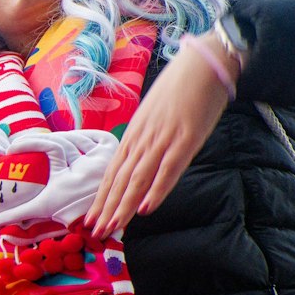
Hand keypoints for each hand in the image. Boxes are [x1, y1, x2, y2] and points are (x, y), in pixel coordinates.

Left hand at [86, 28, 237, 237]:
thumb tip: (140, 158)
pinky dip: (156, 190)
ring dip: (124, 205)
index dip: (102, 196)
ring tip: (112, 227)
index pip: (113, 171)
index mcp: (134, 133)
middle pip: (121, 179)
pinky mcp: (186, 139)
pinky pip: (168, 169)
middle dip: (107, 207)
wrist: (203, 63)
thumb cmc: (181, 88)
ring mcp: (163, 139)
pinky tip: (145, 208)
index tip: (91, 217)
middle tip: (95, 231)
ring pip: (138, 179)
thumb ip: (147, 138)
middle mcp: (143, 139)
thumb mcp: (155, 115)